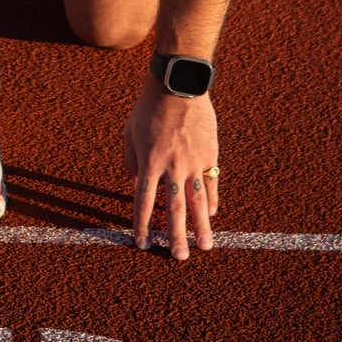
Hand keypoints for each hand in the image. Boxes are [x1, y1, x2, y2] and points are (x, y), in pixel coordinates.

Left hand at [122, 72, 219, 261]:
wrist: (178, 84)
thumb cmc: (149, 108)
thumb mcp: (129, 133)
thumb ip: (131, 162)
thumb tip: (135, 186)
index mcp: (149, 162)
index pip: (144, 202)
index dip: (142, 224)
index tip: (142, 243)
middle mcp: (172, 166)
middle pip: (174, 208)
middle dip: (175, 236)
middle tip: (179, 257)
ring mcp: (193, 161)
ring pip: (198, 201)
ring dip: (201, 226)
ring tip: (205, 247)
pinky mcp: (209, 154)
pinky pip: (211, 182)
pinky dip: (211, 200)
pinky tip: (211, 216)